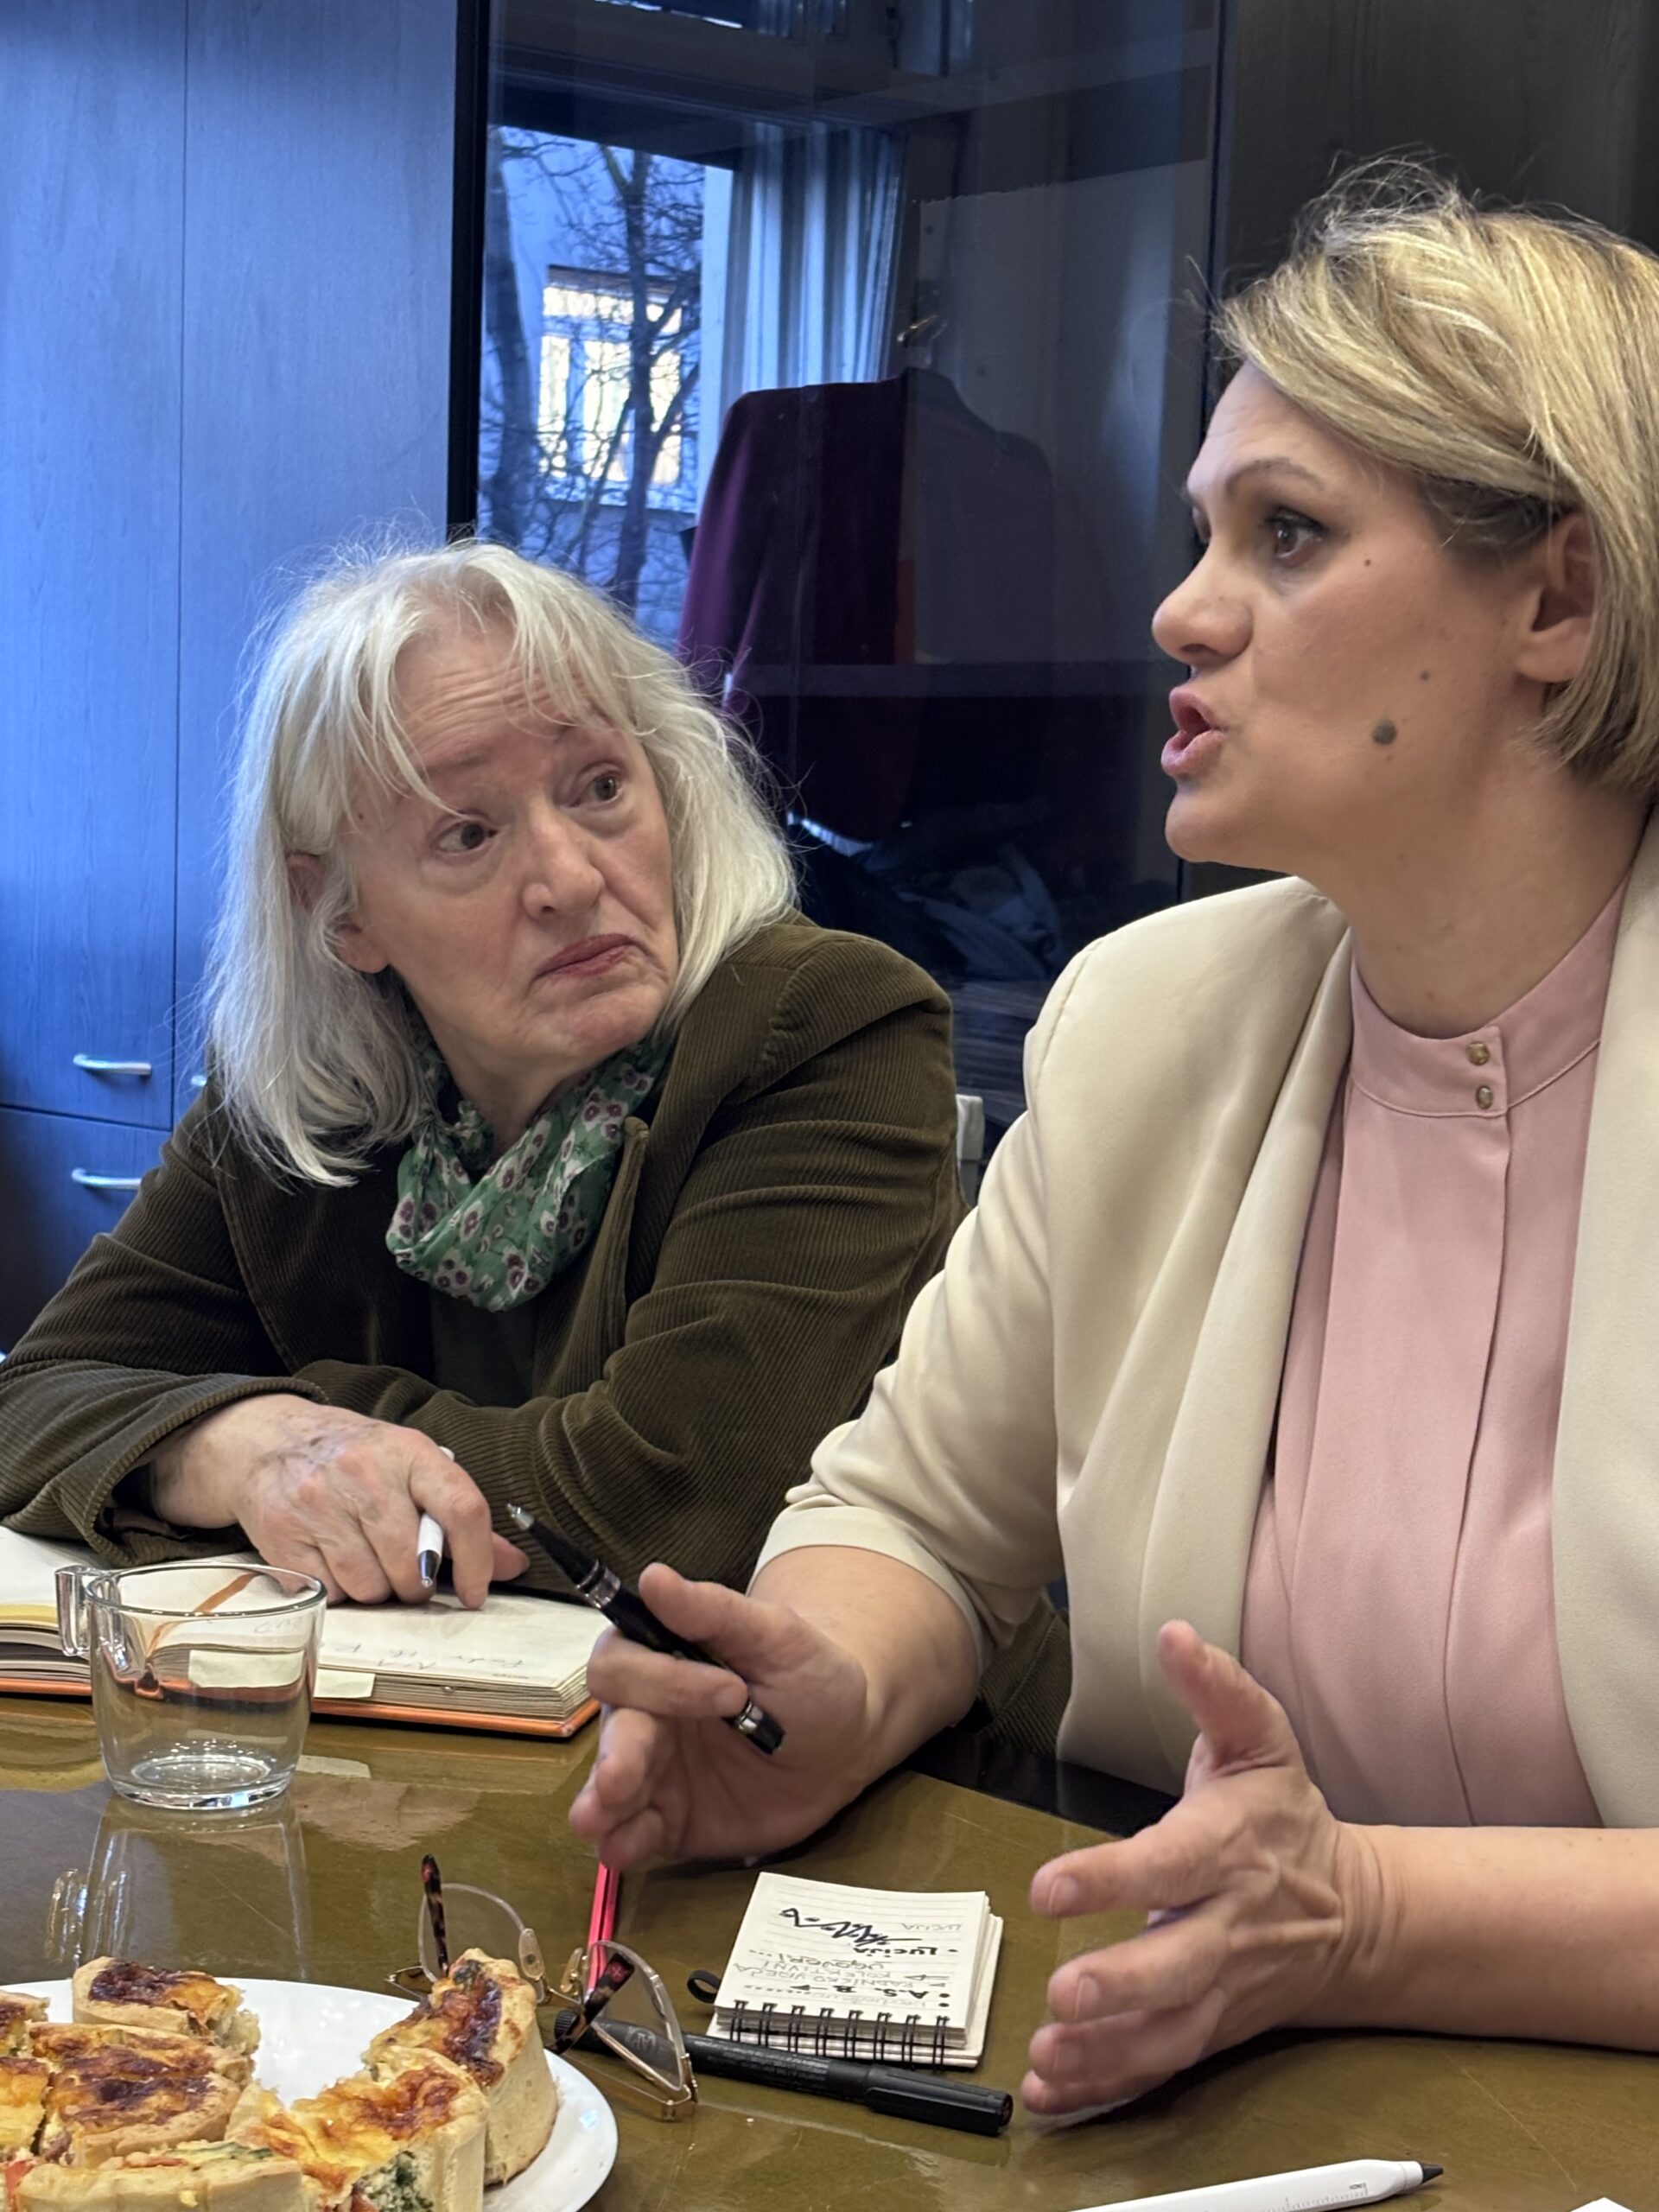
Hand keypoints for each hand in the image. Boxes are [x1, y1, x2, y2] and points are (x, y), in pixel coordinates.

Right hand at [148, 1394, 527, 1606]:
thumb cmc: (356, 1458)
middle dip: (418, 1585)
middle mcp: (364, 1474)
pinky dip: (339, 1591)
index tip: (476, 1593)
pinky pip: (330, 1594)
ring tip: (368, 1561)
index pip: (461, 1508)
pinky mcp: (281, 1535)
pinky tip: (335, 1561)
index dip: (477, 1561)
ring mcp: (318, 1504)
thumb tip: (512, 1566)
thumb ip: (460, 1516)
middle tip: (409, 1574)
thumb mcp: (411, 1466)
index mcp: (409, 1452)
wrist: (270, 1440)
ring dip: (377, 1590)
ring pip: (370, 1588)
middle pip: (412, 1564)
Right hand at [568, 1565, 875, 1867]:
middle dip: (617, 1751)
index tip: (731, 1691)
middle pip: (612, 1728)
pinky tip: (620, 1849)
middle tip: (625, 1775)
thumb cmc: (808, 1675)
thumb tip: (654, 1576)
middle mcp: (646, 1714)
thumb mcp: (776, 1636)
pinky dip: (624, 1843)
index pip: (626, 1663)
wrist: (844, 1742)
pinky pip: (637, 1833)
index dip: (663, 1679)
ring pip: (611, 1785)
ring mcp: (656, 1772)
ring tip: (595, 1816)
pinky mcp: (671, 1820)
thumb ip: (714, 1611)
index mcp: (661, 1659)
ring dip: (600, 1801)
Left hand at [1023, 1621, 1381, 2114]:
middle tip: (1064, 1992)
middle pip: (1177, 1965)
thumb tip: (1175, 1634)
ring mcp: (1221, 1986)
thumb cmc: (1285, 1817)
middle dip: (1121, 1984)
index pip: (1169, 1865)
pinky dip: (1108, 2084)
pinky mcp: (1212, 2027)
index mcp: (1229, 1849)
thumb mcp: (1260, 1738)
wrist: (1356, 1914)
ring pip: (1168, 2031)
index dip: (1111, 1877)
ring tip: (1048, 2056)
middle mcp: (1227, 1926)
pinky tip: (1053, 2092)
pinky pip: (1162, 2063)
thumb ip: (1216, 1688)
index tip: (1050, 1885)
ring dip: (1107, 2051)